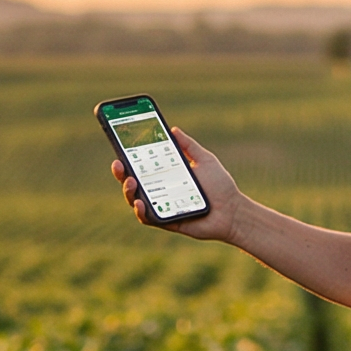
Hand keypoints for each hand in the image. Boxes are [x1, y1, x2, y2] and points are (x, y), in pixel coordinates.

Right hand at [110, 127, 244, 244]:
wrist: (233, 210)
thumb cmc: (220, 186)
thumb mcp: (205, 160)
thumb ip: (189, 146)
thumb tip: (173, 129)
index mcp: (166, 175)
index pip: (142, 165)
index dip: (129, 156)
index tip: (120, 144)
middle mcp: (160, 190)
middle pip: (132, 181)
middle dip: (121, 172)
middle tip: (118, 163)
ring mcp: (161, 206)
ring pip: (135, 199)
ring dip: (127, 190)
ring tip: (130, 181)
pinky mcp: (165, 221)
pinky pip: (147, 217)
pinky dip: (140, 210)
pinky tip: (140, 201)